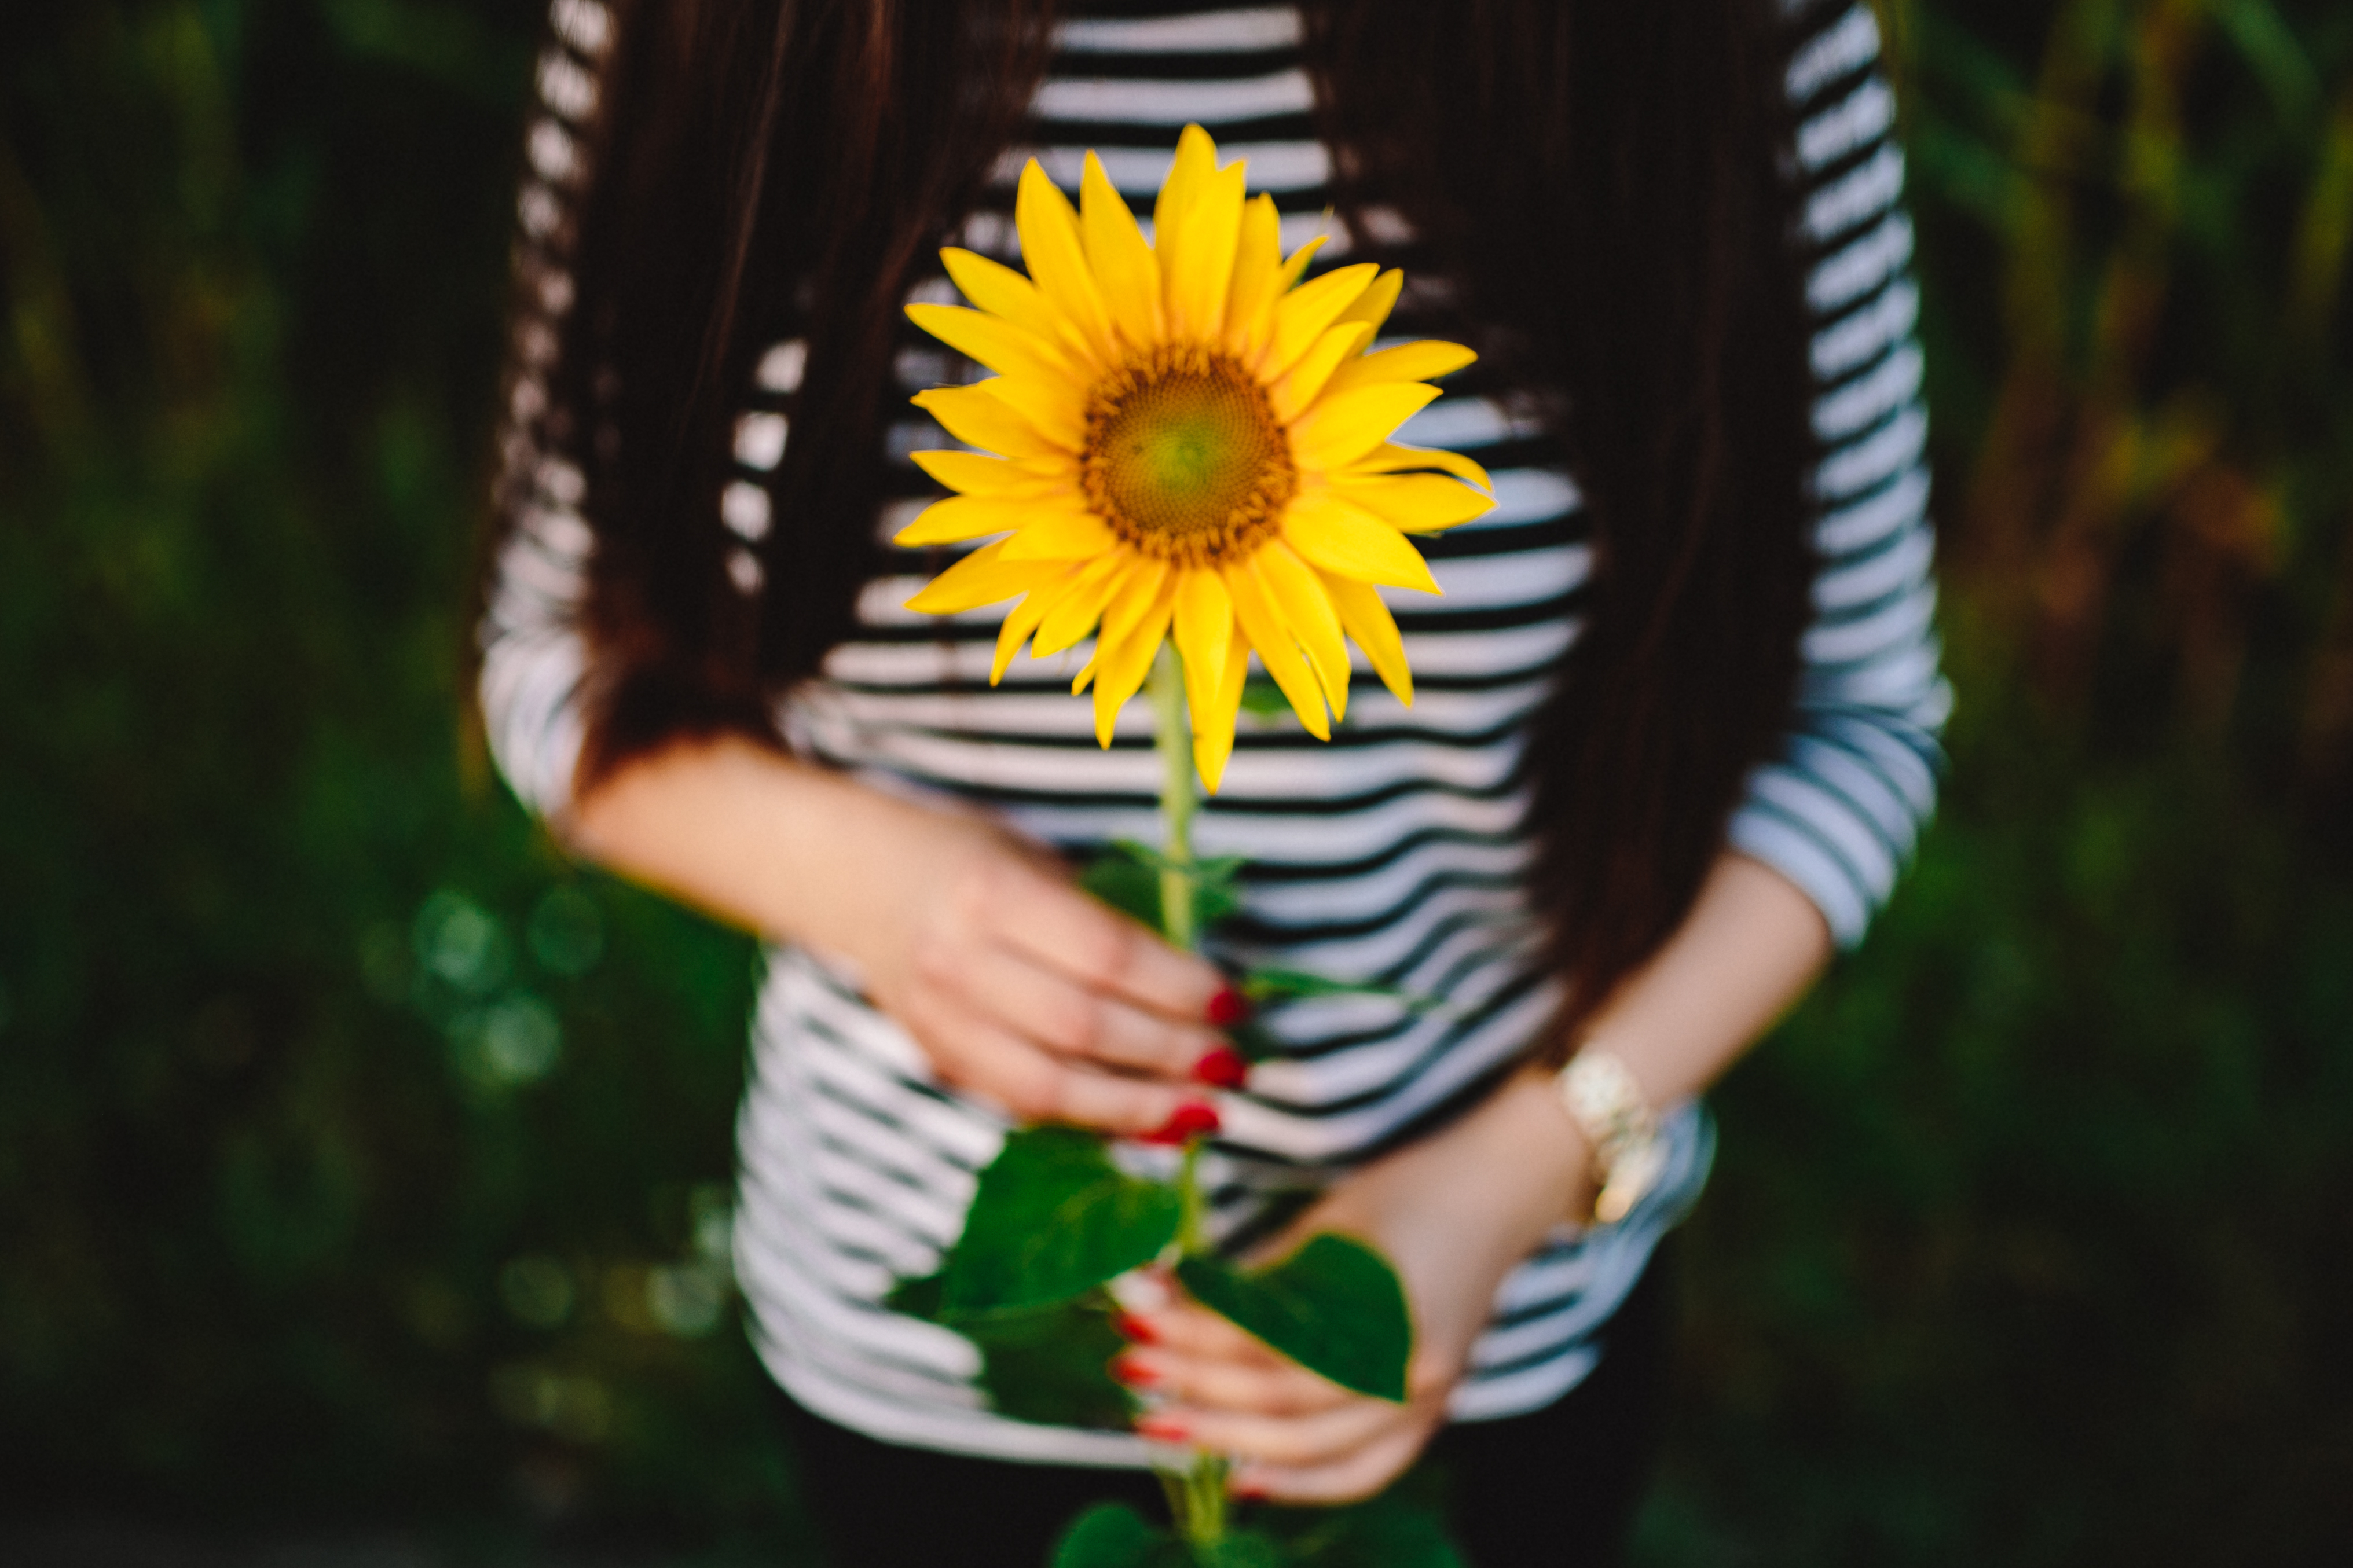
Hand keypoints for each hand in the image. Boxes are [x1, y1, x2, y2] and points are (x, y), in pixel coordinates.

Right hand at [853, 806, 1242, 1137]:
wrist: (859, 881)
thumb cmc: (973, 860)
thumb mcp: (1035, 860)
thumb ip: (1103, 921)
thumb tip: (1202, 990)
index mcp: (991, 894)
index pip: (1104, 956)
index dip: (1178, 987)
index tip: (1236, 1003)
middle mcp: (959, 962)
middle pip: (1083, 1028)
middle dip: (1170, 1054)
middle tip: (1234, 1066)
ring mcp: (941, 1021)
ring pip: (1050, 1085)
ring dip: (1138, 1107)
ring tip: (1204, 1114)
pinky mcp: (940, 1061)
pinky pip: (1024, 1104)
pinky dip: (1093, 1120)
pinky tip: (1149, 1125)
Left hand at [1112, 1069, 1594, 1501]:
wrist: (1501, 1189)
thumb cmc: (1411, 1191)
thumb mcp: (1329, 1223)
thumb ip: (1263, 1279)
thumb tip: (1172, 1307)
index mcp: (1385, 1314)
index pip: (1266, 1345)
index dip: (1193, 1336)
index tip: (1135, 1315)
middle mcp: (1411, 1373)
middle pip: (1282, 1406)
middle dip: (1196, 1391)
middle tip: (1130, 1369)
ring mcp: (1426, 1401)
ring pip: (1315, 1452)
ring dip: (1231, 1441)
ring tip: (1163, 1423)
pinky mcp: (1427, 1410)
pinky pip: (1360, 1470)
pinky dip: (1302, 1483)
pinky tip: (1244, 1478)